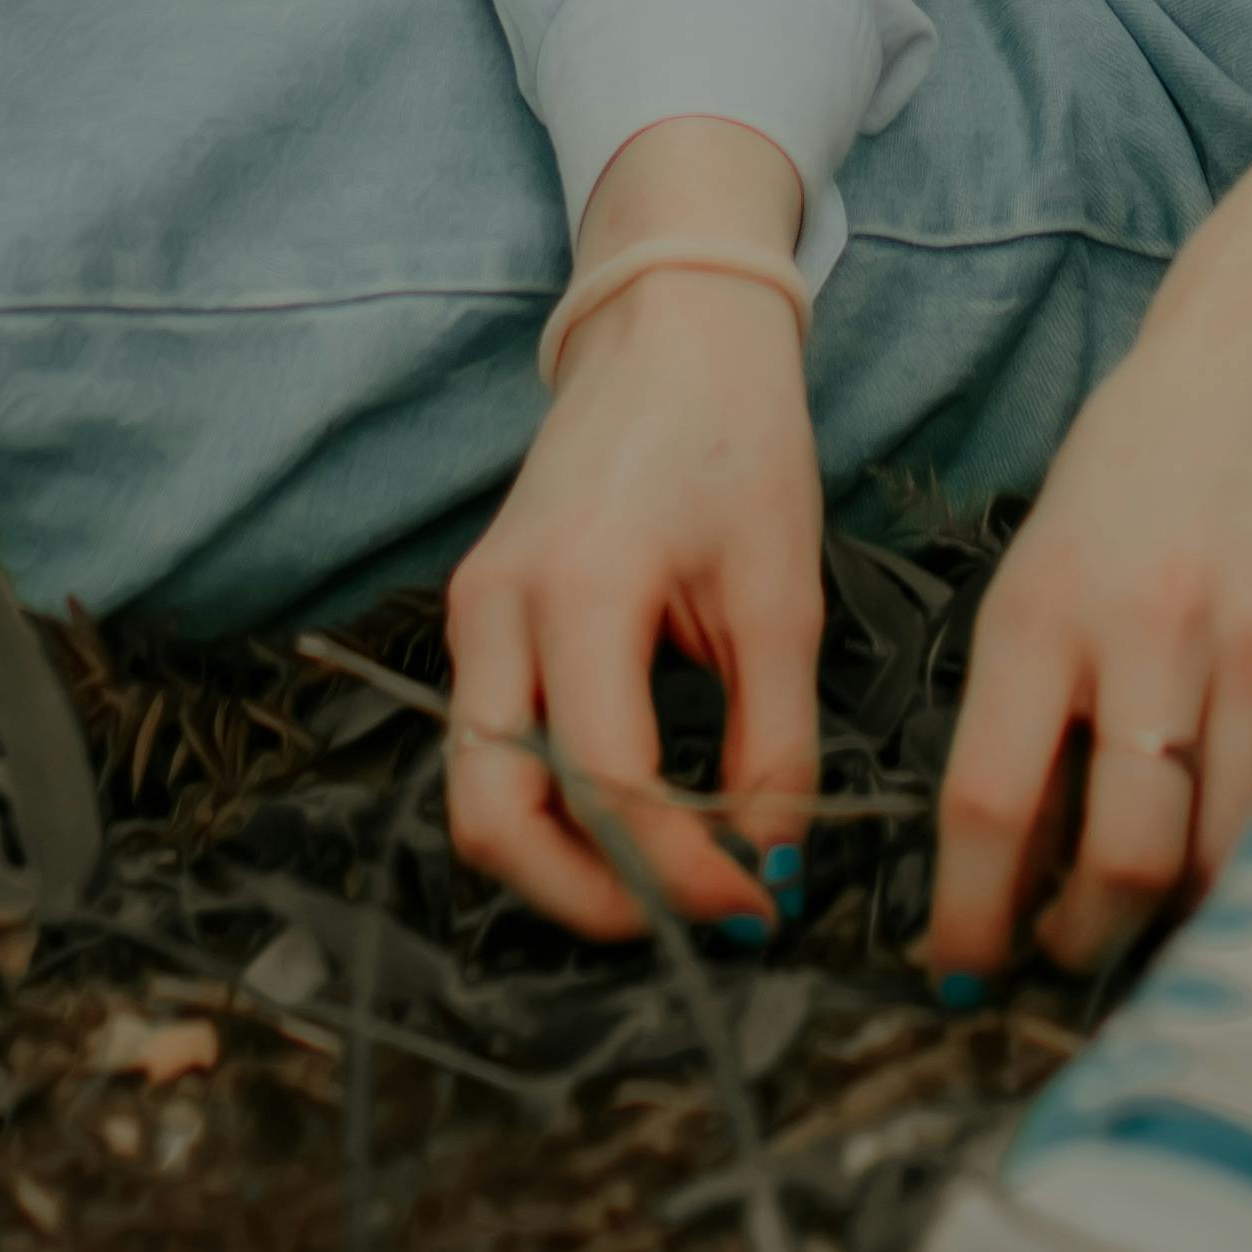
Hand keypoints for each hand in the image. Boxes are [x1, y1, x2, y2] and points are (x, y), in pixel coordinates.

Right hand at [444, 116, 820, 946]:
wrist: (672, 327)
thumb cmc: (737, 437)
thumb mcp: (780, 587)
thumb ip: (776, 735)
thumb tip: (768, 861)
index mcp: (578, 585)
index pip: (604, 782)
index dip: (678, 869)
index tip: (755, 900)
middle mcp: (496, 608)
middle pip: (493, 818)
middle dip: (586, 900)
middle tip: (690, 923)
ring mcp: (471, 612)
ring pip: (476, 796)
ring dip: (559, 866)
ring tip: (666, 885)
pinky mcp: (478, 617)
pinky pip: (489, 748)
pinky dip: (548, 809)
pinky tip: (633, 821)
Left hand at [924, 80, 1251, 986]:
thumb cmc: (1133, 468)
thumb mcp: (1039, 570)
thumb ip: (1025, 709)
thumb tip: (1012, 867)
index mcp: (1050, 610)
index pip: (993, 804)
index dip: (970, 916)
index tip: (957, 971)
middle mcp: (1156, 637)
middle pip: (1125, 860)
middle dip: (1082, 939)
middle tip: (1060, 947)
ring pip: (1225, 859)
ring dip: (1175, 919)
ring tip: (1141, 912)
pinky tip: (1223, 848)